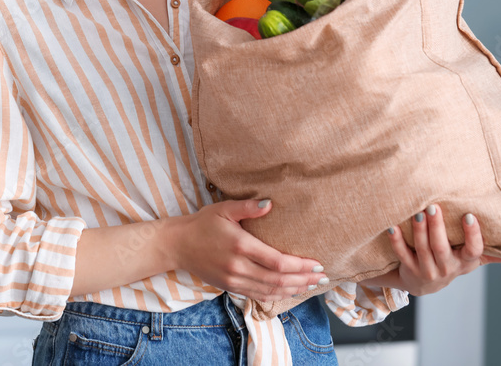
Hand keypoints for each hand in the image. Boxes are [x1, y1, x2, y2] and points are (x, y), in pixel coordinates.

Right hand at [172, 199, 328, 302]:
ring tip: (311, 286)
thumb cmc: (202, 224)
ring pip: (270, 291)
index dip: (300, 266)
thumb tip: (270, 204)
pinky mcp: (230, 287)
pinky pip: (258, 296)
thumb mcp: (223, 209)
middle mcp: (238, 267)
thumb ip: (248, 207)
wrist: (178, 245)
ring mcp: (234, 280)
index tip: (316, 264)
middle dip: (303, 280)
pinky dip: (277, 296)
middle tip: (322, 278)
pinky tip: (289, 292)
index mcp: (240, 246)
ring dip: (294, 290)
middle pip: (279, 281)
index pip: (278, 262)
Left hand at [384, 204, 500, 295]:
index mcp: (465, 262)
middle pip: (442, 249)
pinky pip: (403, 255)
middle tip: (433, 207)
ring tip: (417, 213)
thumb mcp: (472, 258)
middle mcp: (448, 268)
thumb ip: (494, 251)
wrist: (424, 283)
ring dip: (419, 231)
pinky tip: (392, 228)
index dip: (472, 235)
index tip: (469, 215)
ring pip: (423, 250)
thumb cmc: (452, 260)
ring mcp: (427, 270)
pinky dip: (397, 242)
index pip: (473, 251)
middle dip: (437, 228)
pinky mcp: (410, 269)